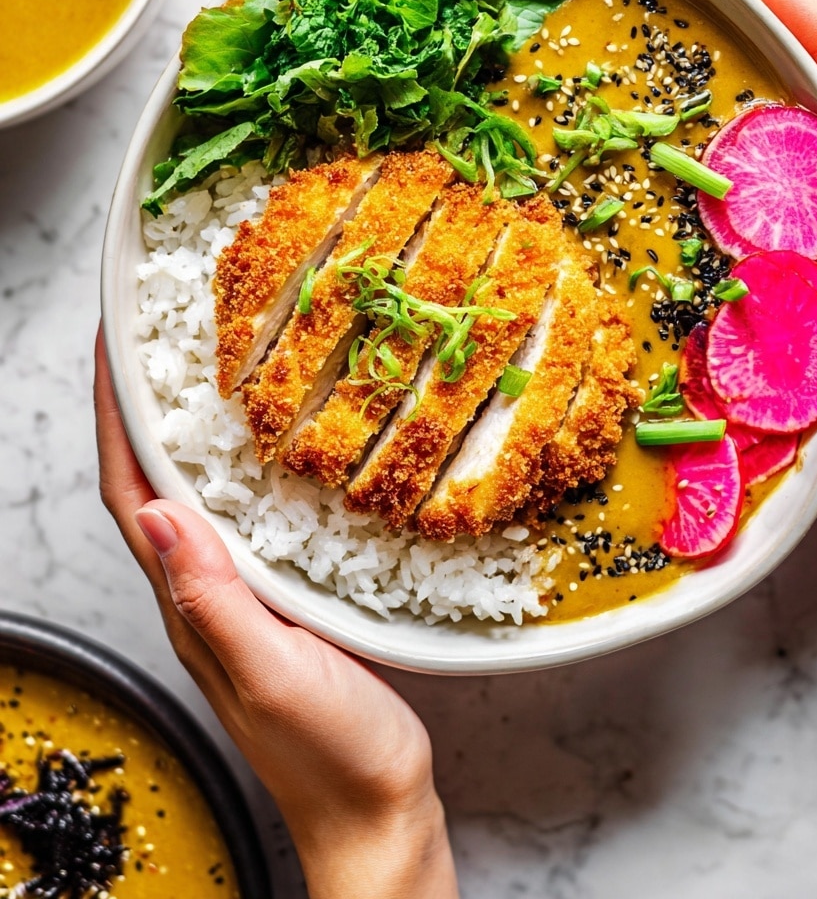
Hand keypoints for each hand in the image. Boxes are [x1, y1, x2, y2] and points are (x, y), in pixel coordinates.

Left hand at [93, 331, 457, 898]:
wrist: (375, 809)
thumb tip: (157, 514)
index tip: (110, 347)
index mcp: (191, 607)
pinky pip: (242, 521)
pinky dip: (237, 473)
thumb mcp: (272, 674)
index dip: (112, 419)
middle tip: (152, 338)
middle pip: (151, 487)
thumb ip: (215, 599)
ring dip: (183, 434)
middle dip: (138, 410)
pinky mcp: (281, 603)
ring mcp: (241, 599)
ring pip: (195, 499)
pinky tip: (268, 452)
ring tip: (199, 371)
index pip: (131, 497)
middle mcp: (203, 596)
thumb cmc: (330, 754)